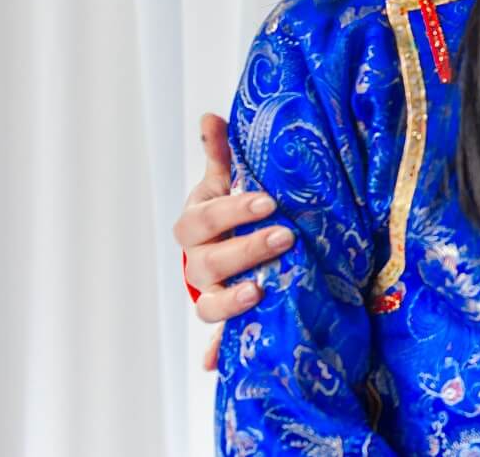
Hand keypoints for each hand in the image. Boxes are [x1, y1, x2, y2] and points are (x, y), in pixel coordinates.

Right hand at [174, 113, 293, 368]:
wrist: (223, 243)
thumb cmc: (229, 206)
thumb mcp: (226, 178)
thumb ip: (221, 152)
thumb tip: (210, 117)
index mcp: (196, 224)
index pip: (204, 220)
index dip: (231, 211)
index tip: (267, 202)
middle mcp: (197, 261)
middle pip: (207, 263)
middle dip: (245, 251)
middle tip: (284, 238)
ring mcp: (207, 292)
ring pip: (207, 303)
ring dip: (231, 300)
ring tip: (261, 291)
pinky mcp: (222, 316)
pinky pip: (216, 338)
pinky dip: (215, 351)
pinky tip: (217, 362)